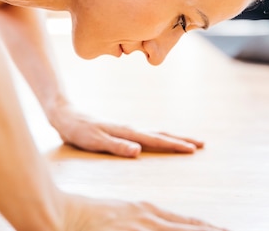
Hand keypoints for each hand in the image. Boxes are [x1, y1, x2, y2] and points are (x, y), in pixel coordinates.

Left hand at [46, 103, 203, 157]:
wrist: (66, 116)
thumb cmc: (79, 131)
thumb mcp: (95, 141)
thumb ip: (116, 146)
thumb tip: (138, 151)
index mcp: (127, 132)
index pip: (156, 140)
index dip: (175, 145)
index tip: (192, 149)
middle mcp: (131, 129)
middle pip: (162, 134)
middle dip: (182, 140)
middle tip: (202, 144)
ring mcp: (128, 129)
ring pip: (156, 133)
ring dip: (173, 138)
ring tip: (189, 142)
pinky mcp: (123, 131)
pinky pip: (147, 135)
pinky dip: (160, 138)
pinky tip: (161, 141)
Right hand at [63, 193, 228, 230]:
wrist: (60, 213)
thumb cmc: (89, 216)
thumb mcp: (124, 215)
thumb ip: (146, 222)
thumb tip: (159, 224)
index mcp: (149, 213)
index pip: (190, 223)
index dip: (211, 228)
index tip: (228, 230)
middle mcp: (149, 218)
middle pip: (192, 228)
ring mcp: (140, 227)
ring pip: (180, 230)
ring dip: (202, 230)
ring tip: (225, 230)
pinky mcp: (130, 230)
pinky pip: (164, 230)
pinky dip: (182, 227)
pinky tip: (198, 229)